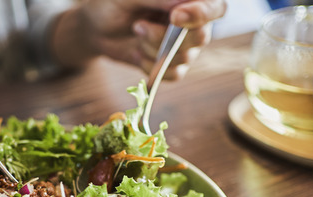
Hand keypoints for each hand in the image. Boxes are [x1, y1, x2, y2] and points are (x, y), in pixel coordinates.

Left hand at [70, 0, 226, 78]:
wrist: (97, 25)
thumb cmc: (114, 3)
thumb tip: (183, 5)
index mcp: (189, 0)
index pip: (215, 8)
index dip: (202, 14)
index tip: (176, 16)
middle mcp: (194, 21)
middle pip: (201, 37)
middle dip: (166, 37)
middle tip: (139, 25)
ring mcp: (185, 44)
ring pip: (184, 58)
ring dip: (153, 49)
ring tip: (135, 29)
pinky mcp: (173, 64)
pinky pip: (173, 74)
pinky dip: (150, 66)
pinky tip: (137, 51)